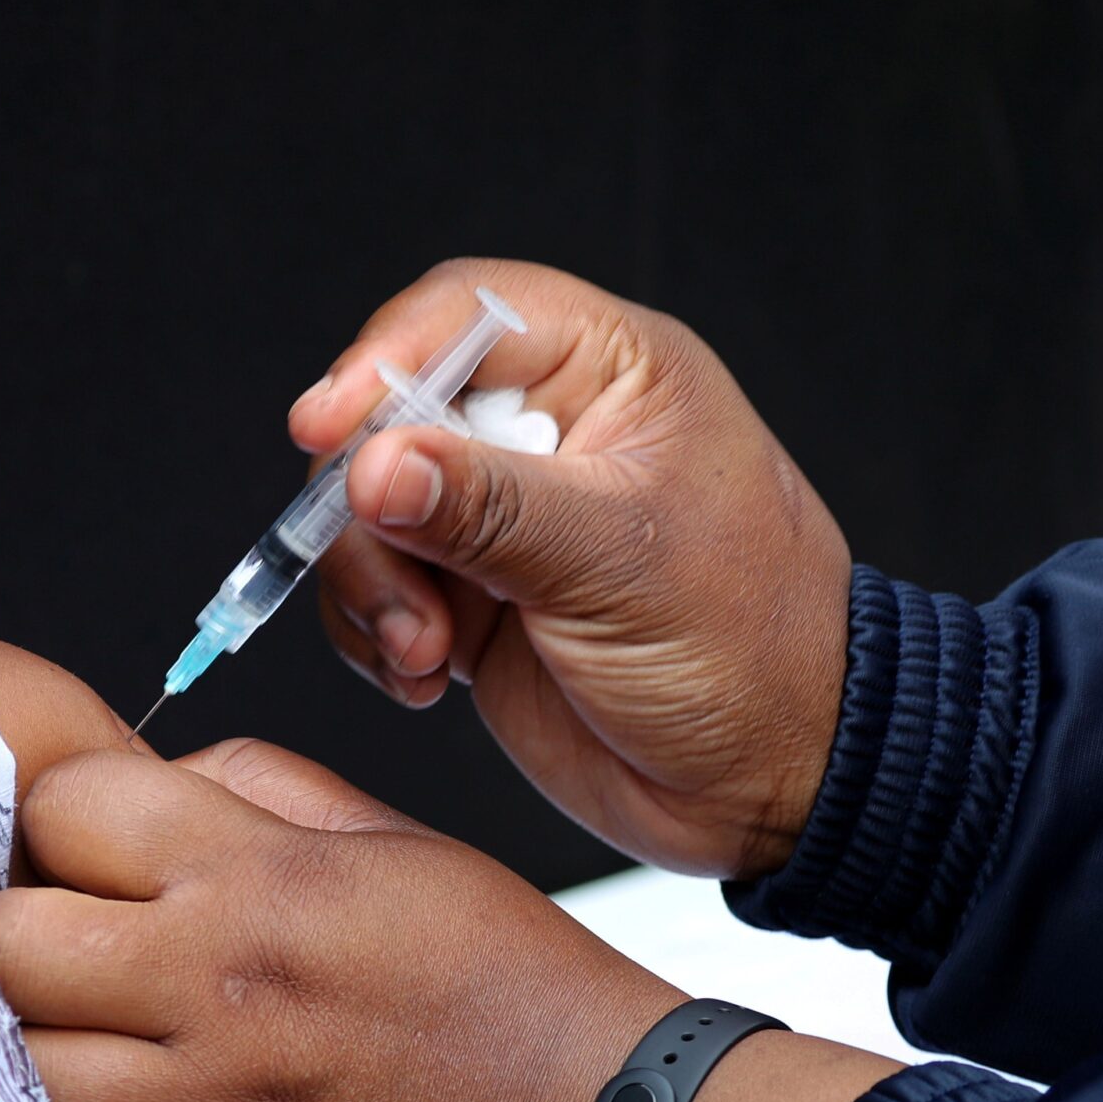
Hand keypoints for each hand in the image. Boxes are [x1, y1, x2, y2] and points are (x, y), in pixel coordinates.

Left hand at [0, 739, 683, 1101]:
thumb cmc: (509, 986)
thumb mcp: (395, 839)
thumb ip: (254, 788)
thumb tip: (148, 778)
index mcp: (263, 879)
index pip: (62, 804)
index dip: (59, 820)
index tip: (83, 852)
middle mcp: (227, 991)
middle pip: (3, 943)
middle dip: (13, 937)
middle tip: (57, 956)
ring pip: (21, 1074)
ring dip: (35, 1056)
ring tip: (85, 1049)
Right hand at [295, 258, 849, 880]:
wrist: (775, 787)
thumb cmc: (751, 651)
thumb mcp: (618, 563)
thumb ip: (487, 508)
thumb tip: (371, 465)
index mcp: (611, 371)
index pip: (467, 314)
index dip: (385, 358)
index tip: (327, 429)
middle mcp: (545, 431)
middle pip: (389, 415)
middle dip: (372, 508)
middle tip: (403, 589)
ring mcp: (498, 517)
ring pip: (364, 511)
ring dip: (373, 588)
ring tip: (428, 654)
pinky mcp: (465, 595)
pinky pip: (370, 588)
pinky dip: (375, 636)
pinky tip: (428, 677)